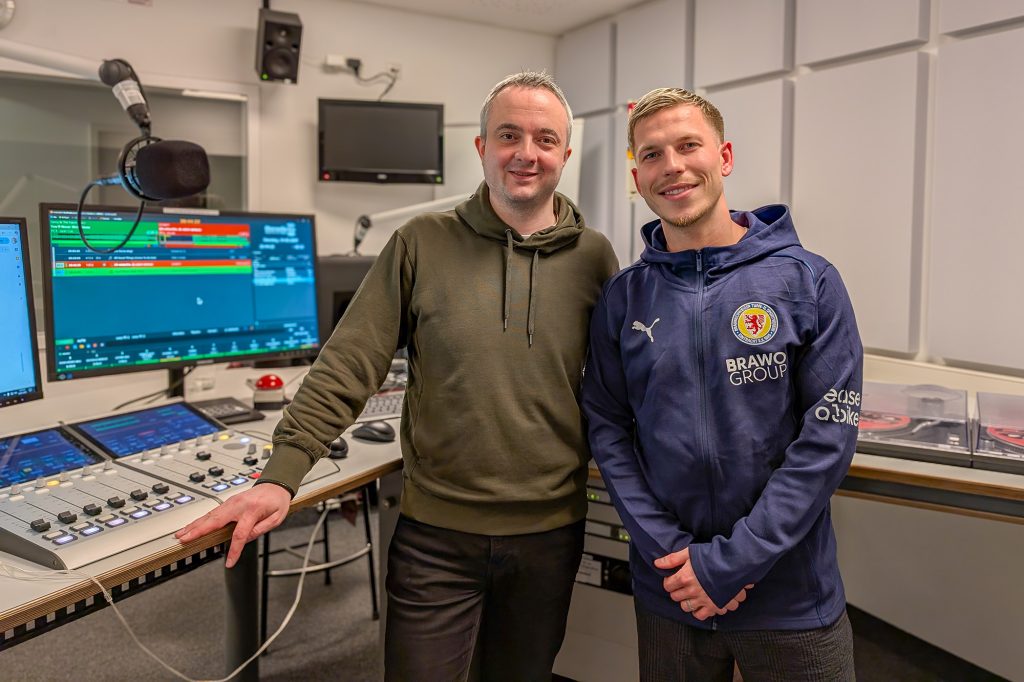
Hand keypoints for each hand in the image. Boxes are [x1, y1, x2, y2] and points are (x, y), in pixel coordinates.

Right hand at [175, 483, 290, 567]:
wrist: (275, 484)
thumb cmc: (277, 501)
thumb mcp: (276, 518)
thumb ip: (260, 530)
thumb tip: (245, 540)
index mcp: (252, 511)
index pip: (240, 534)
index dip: (234, 550)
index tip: (230, 562)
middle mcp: (239, 505)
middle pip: (215, 520)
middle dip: (198, 531)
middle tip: (184, 539)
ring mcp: (231, 502)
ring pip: (209, 515)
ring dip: (194, 525)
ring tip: (181, 534)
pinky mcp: (228, 502)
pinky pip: (211, 512)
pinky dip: (199, 520)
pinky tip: (191, 526)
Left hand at [655, 547, 753, 620]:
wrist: (734, 564)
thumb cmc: (712, 556)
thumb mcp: (690, 552)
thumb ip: (672, 559)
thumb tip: (656, 563)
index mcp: (684, 577)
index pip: (668, 585)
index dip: (669, 581)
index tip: (673, 579)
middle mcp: (692, 591)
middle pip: (676, 597)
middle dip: (677, 591)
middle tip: (683, 586)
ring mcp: (703, 600)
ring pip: (686, 607)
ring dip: (686, 601)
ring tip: (691, 594)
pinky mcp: (714, 606)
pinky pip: (700, 615)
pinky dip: (699, 611)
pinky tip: (701, 603)